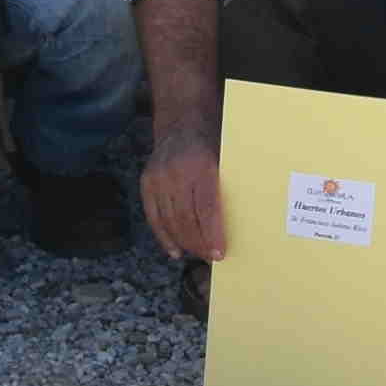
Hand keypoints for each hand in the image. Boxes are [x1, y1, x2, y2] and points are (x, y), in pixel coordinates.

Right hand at [142, 140, 230, 261]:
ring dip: (184, 243)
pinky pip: (154, 218)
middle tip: (210, 258)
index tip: (219, 253)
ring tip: (197, 254)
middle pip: (186, 219)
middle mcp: (176, 173)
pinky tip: (175, 251)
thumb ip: (225, 190)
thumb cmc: (210, 148)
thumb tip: (239, 227)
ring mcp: (158, 178)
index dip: (212, 235)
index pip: (206, 209)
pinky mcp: (146, 184)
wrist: (181, 128)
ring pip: (170, 221)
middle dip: (199, 243)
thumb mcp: (223, 162)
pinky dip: (164, 237)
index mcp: (201, 166)